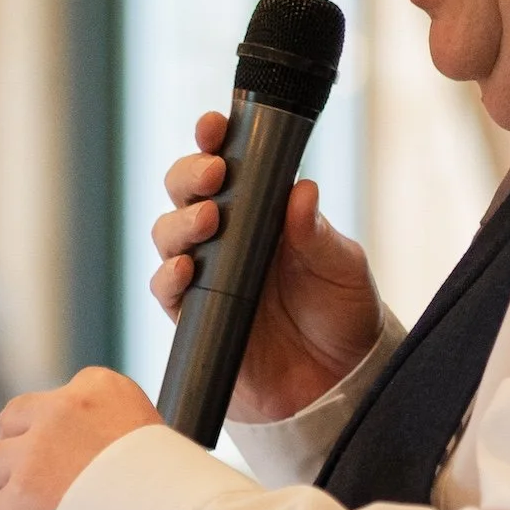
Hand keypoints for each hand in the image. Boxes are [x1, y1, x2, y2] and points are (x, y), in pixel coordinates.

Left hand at [0, 368, 161, 509]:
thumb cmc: (176, 488)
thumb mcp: (153, 436)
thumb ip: (114, 433)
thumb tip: (84, 462)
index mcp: (100, 388)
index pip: (60, 398)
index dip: (56, 428)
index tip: (64, 451)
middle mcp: (61, 410)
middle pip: (15, 420)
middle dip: (20, 447)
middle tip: (32, 474)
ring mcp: (36, 453)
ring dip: (10, 484)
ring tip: (28, 508)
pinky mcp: (21, 496)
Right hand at [152, 118, 383, 423]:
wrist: (340, 383)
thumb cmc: (343, 314)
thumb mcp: (343, 267)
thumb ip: (317, 232)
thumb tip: (301, 189)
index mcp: (261, 212)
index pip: (227, 165)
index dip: (211, 141)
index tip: (214, 126)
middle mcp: (228, 239)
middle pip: (184, 193)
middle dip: (189, 175)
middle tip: (213, 173)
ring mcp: (208, 276)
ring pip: (168, 235)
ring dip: (180, 222)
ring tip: (208, 219)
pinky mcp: (196, 318)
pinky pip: (167, 292)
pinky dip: (168, 276)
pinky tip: (185, 268)